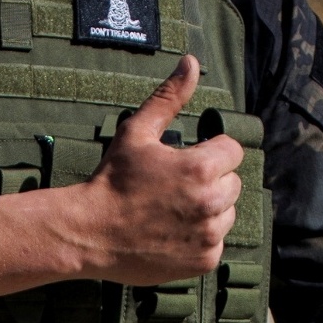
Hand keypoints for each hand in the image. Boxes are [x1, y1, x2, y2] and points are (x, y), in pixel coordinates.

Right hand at [0, 55, 242, 298]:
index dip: (209, 153)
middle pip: (233, 184)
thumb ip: (169, 97)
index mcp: (201, 168)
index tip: (184, 162)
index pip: (232, 151)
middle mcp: (210, 203)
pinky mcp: (202, 261)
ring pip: (227, 215)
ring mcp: (208, 236)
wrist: (89, 233)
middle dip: (211, 182)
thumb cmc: (112, 181)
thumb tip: (190, 62)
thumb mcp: (137, 132)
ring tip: (173, 212)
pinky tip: (172, 234)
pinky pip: (216, 243)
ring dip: (209, 211)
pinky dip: (199, 240)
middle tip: (174, 189)